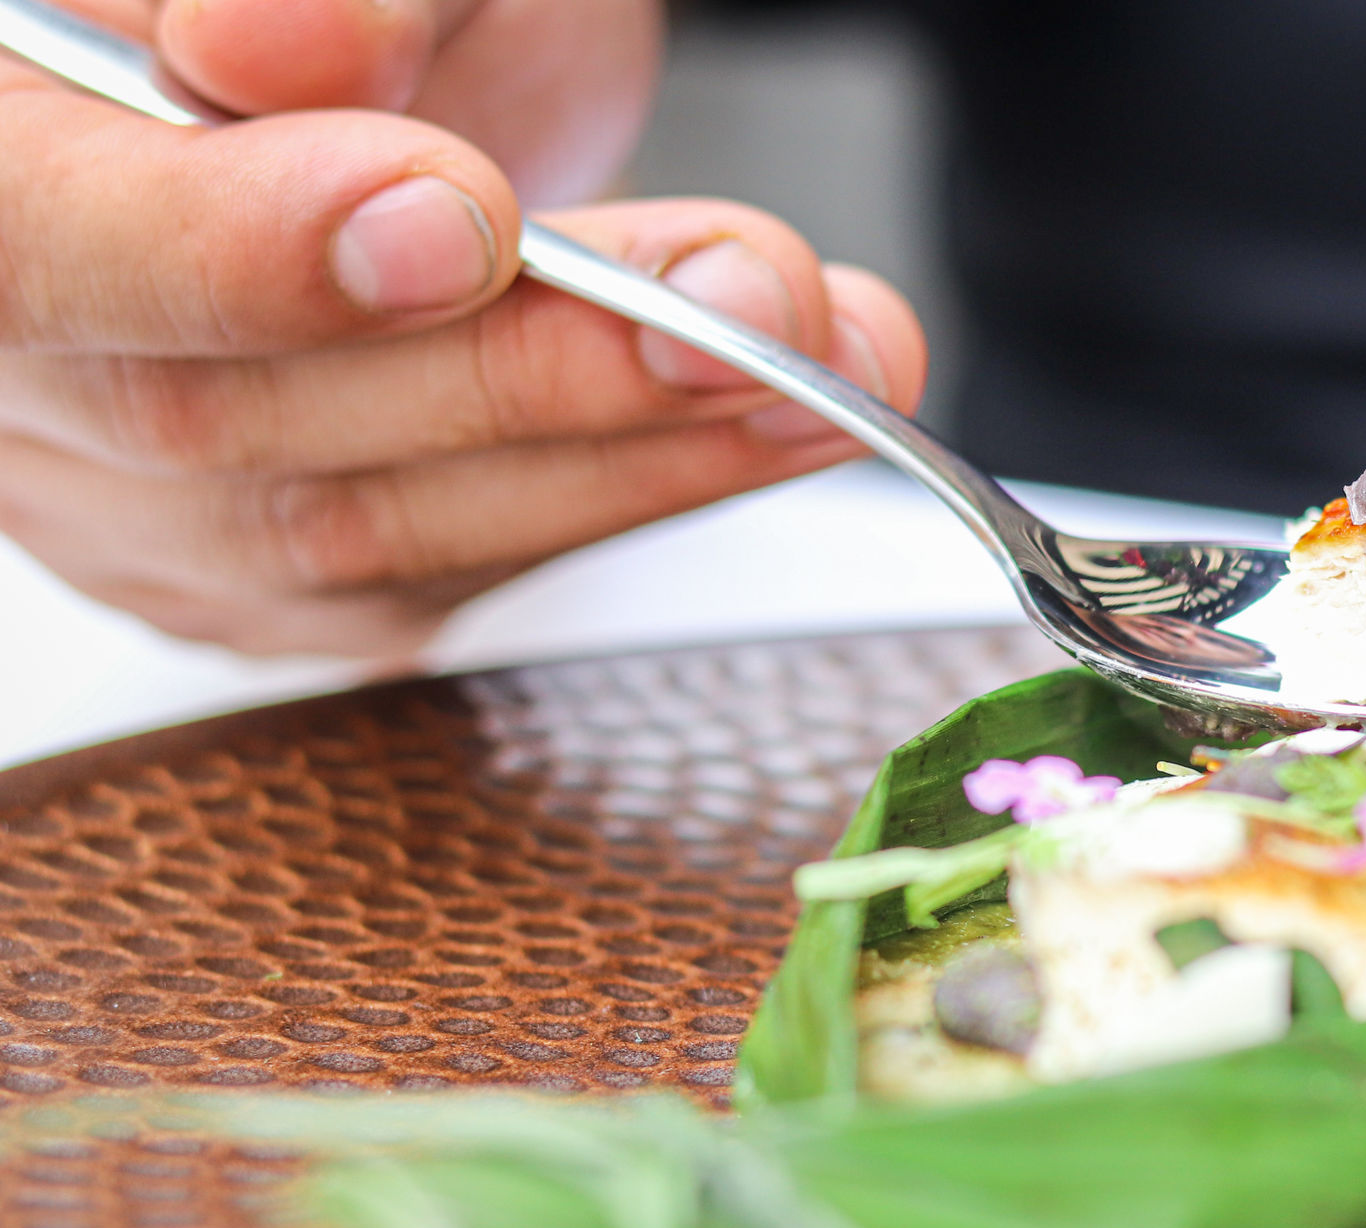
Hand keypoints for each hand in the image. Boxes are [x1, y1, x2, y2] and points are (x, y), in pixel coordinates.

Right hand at [0, 0, 928, 653]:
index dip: (238, 252)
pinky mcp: (265, 571)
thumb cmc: (354, 11)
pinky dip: (631, 497)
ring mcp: (126, 491)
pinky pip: (442, 576)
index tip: (458, 225)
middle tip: (744, 311)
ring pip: (364, 527)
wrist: (374, 76)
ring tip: (829, 363)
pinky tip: (776, 428)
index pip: (39, 241)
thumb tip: (285, 46)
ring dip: (633, 450)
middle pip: (232, 410)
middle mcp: (19, 361)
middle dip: (531, 366)